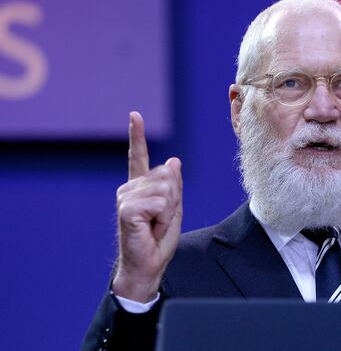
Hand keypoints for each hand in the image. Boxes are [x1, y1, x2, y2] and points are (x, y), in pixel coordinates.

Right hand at [112, 112, 182, 301]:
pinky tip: (150, 228)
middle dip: (174, 201)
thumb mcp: (174, 209)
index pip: (138, 157)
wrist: (148, 265)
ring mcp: (126, 197)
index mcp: (140, 187)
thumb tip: (173, 160)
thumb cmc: (158, 240)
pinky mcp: (126, 208)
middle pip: (168, 177)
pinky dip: (162, 218)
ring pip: (166, 190)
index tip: (134, 115)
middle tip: (161, 220)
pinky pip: (159, 202)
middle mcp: (130, 188)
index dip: (137, 135)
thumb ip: (174, 186)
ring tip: (155, 225)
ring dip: (168, 212)